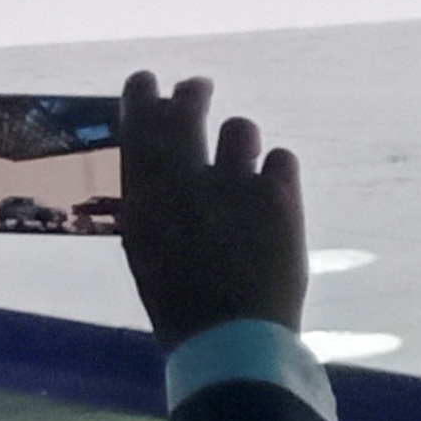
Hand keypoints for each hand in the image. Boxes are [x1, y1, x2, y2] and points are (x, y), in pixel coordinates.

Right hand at [114, 72, 303, 347]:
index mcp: (145, 200)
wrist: (233, 340)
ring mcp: (233, 184)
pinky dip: (276, 174)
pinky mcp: (278, 194)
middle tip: (198, 88)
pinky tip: (273, 199)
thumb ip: (153, 205)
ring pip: (241, 129)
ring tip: (242, 170)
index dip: (142, 97)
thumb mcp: (148, 254)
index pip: (140, 128)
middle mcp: (185, 181)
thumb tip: (159, 164)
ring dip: (240, 143)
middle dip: (193, 94)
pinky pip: (280, 159)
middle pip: (189, 111)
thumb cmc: (182, 307)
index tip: (147, 80)